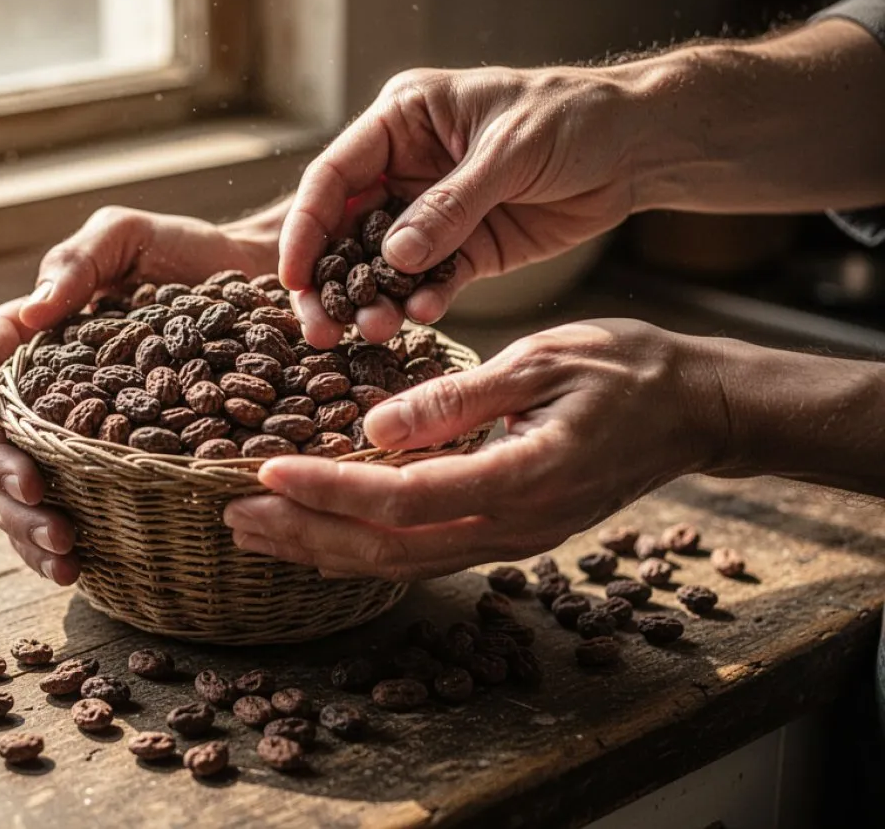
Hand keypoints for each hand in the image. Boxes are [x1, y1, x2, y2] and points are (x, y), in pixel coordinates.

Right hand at [0, 204, 283, 582]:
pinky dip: (56, 546)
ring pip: (11, 491)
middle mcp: (44, 393)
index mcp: (36, 337)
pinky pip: (65, 514)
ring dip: (23, 525)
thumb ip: (78, 260)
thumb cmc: (189, 255)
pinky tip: (77, 568)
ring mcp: (72, 438)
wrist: (254, 290)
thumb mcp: (129, 236)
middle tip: (36, 495)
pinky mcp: (107, 473)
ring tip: (64, 548)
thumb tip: (31, 312)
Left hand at [223, 320, 726, 579]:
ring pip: (401, 564)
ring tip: (256, 533)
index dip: (329, 490)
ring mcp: (512, 539)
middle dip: (304, 536)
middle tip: (231, 518)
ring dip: (325, 550)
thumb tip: (375, 424)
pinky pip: (424, 554)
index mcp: (520, 478)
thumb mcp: (543, 360)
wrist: (695, 409)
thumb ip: (459, 399)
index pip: (402, 499)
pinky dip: (364, 549)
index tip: (264, 472)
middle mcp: (512, 526)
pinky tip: (323, 535)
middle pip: (388, 551)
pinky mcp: (509, 532)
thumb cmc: (626, 369)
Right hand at [280, 66, 640, 346]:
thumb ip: (451, 205)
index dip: (306, 227)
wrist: (635, 146)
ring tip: (372, 331)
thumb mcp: (509, 150)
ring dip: (374, 300)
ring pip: (383, 265)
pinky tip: (424, 316)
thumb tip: (393, 258)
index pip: (334, 176)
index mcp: (401, 122)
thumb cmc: (571, 117)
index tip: (290, 277)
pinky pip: (431, 282)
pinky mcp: (466, 249)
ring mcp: (433, 213)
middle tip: (319, 328)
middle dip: (330, 280)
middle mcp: (406, 168)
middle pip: (346, 229)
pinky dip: (424, 301)